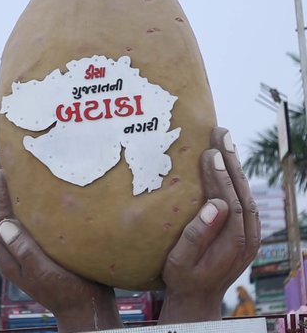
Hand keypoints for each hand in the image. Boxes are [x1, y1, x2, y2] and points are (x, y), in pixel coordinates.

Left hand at [0, 155, 122, 332]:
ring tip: (10, 168)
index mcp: (10, 255)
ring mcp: (25, 247)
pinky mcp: (38, 245)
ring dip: (9, 190)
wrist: (85, 308)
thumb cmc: (69, 291)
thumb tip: (3, 224)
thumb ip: (24, 250)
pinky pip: (26, 217)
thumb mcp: (45, 273)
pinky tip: (33, 190)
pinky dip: (24, 201)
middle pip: (0, 211)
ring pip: (11, 213)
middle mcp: (13, 249)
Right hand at [158, 127, 259, 322]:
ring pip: (246, 193)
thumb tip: (215, 204)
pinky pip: (244, 198)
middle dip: (231, 161)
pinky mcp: (246, 230)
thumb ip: (197, 235)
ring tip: (224, 141)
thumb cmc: (183, 278)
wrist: (198, 297)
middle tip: (220, 134)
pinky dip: (236, 178)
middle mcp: (248, 237)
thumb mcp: (180, 262)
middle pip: (243, 192)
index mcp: (233, 244)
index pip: (230, 202)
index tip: (210, 152)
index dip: (220, 176)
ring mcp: (250, 234)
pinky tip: (227, 163)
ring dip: (235, 165)